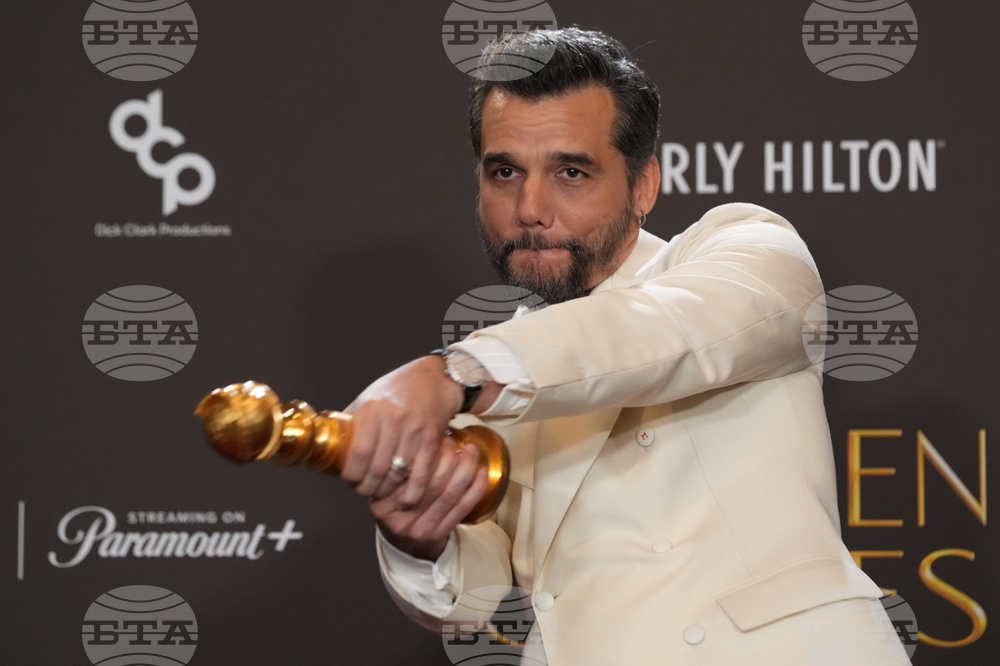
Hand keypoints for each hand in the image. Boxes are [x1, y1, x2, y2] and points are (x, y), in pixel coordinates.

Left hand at [341, 354, 463, 506]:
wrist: (432, 379)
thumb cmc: (396, 390)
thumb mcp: (368, 399)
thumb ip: (352, 422)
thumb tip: (332, 445)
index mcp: (373, 410)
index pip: (359, 453)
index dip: (352, 476)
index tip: (350, 482)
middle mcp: (394, 420)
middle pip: (377, 469)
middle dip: (368, 488)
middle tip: (365, 491)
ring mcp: (415, 430)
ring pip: (398, 475)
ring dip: (388, 492)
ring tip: (382, 493)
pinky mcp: (432, 440)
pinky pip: (421, 474)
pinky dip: (412, 492)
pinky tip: (405, 497)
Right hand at [372, 435, 489, 560]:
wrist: (404, 543)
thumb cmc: (397, 506)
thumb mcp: (384, 488)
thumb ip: (395, 467)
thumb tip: (421, 429)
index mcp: (381, 502)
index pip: (405, 475)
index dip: (424, 452)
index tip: (434, 435)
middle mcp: (399, 518)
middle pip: (430, 483)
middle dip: (447, 458)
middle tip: (453, 441)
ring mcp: (419, 529)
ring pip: (449, 495)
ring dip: (465, 469)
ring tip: (471, 451)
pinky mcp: (438, 534)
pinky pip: (462, 509)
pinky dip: (475, 489)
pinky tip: (482, 473)